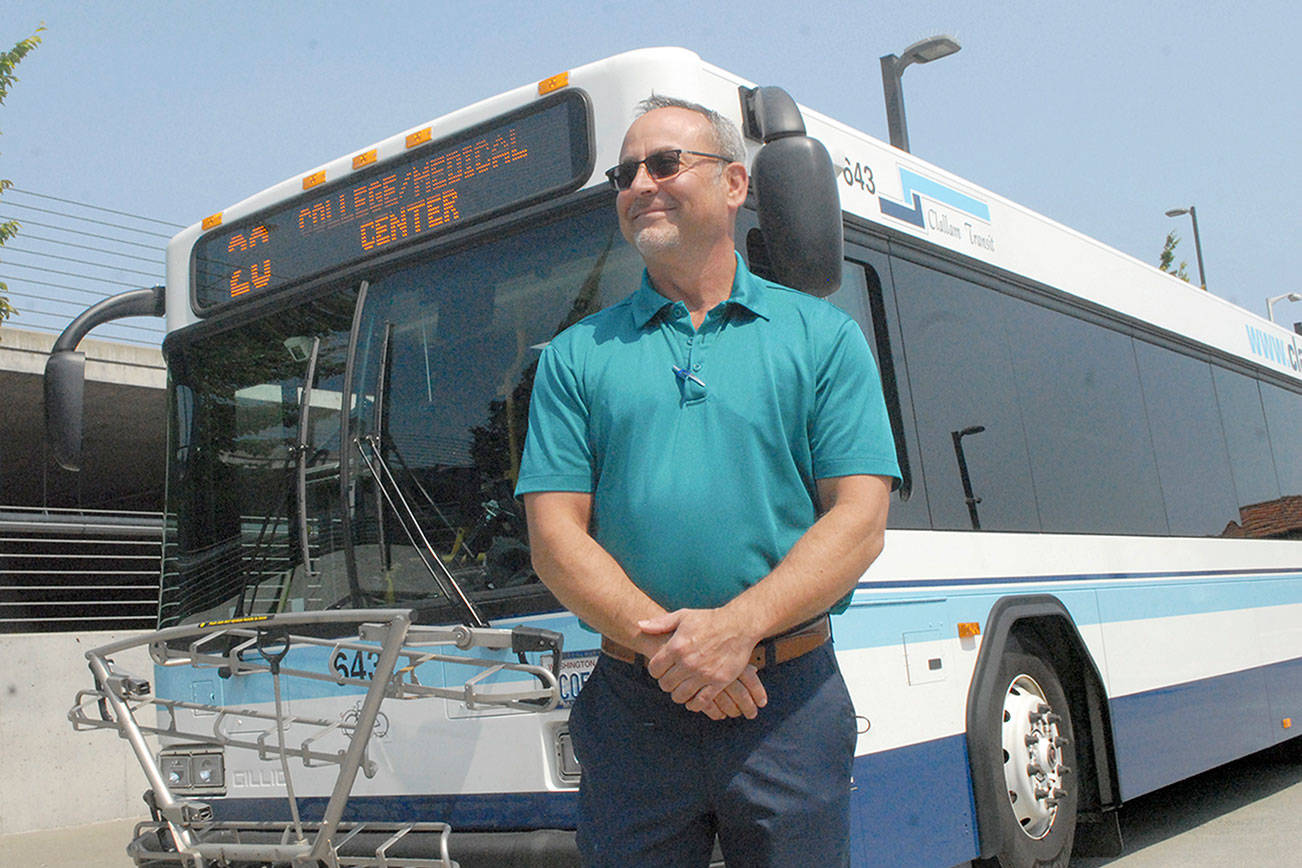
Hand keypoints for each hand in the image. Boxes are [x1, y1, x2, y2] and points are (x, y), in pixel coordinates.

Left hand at [638, 608, 766, 717]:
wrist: (738, 626)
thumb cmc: (709, 620)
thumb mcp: (683, 616)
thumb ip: (660, 623)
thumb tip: (640, 625)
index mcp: (677, 646)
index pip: (654, 669)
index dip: (655, 671)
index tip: (661, 669)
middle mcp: (688, 662)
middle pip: (666, 685)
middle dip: (666, 683)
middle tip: (672, 679)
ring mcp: (703, 674)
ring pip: (680, 696)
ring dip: (678, 694)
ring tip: (682, 688)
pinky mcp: (718, 682)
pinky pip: (701, 702)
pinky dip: (694, 704)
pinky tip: (694, 698)